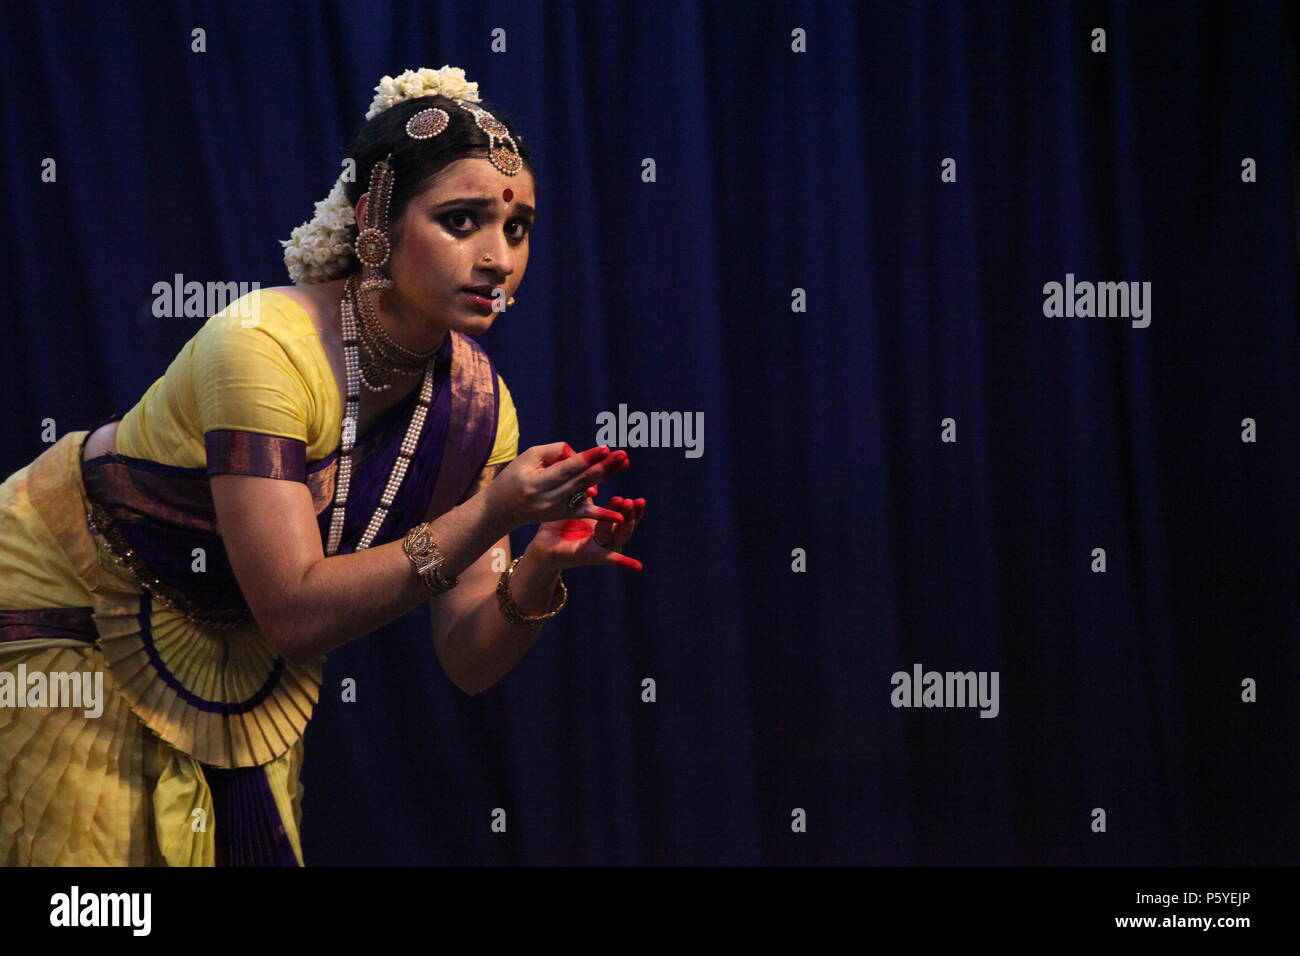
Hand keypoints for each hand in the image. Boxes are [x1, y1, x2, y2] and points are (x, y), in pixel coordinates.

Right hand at [484, 442, 630, 530]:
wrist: (502, 508)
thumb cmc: (515, 476)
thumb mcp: (529, 457)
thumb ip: (556, 452)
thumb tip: (582, 455)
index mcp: (537, 483)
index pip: (567, 469)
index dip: (587, 458)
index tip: (605, 448)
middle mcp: (548, 499)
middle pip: (581, 480)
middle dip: (603, 466)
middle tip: (622, 454)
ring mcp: (556, 510)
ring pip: (585, 490)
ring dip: (605, 476)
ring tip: (623, 463)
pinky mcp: (562, 515)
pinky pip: (585, 513)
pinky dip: (602, 514)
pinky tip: (620, 516)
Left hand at [529, 489, 645, 571]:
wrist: (543, 547)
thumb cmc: (559, 524)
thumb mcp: (573, 504)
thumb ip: (584, 491)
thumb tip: (590, 467)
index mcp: (605, 521)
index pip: (622, 508)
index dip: (628, 495)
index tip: (634, 494)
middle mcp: (607, 534)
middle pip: (627, 522)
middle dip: (632, 510)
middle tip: (633, 499)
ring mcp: (602, 547)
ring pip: (620, 536)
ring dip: (627, 524)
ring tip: (628, 508)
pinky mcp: (592, 557)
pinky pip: (610, 560)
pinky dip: (624, 563)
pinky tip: (638, 566)